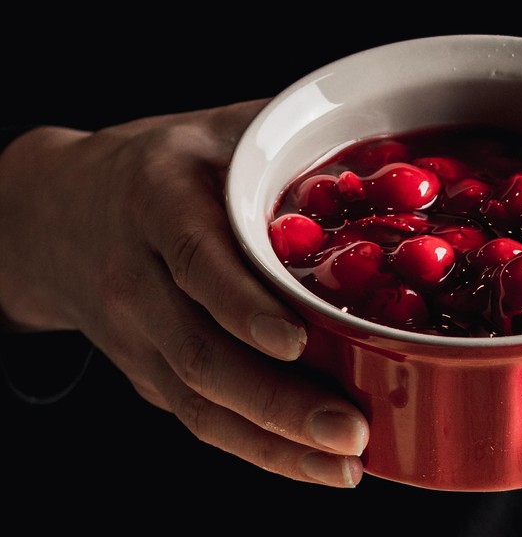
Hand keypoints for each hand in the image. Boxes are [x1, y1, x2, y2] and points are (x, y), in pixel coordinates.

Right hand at [0, 101, 368, 486]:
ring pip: (197, 402)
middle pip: (199, 351)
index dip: (242, 304)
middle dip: (276, 400)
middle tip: (349, 428)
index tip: (296, 340)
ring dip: (273, 442)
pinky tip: (313, 465)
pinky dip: (257, 450)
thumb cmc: (163, 166)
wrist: (58, 212)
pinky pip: (198, 419)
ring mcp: (136, 336)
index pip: (196, 260)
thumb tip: (388, 140)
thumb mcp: (216, 131)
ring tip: (343, 462)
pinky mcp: (146, 373)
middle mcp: (136, 276)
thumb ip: (286, 135)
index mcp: (157, 202)